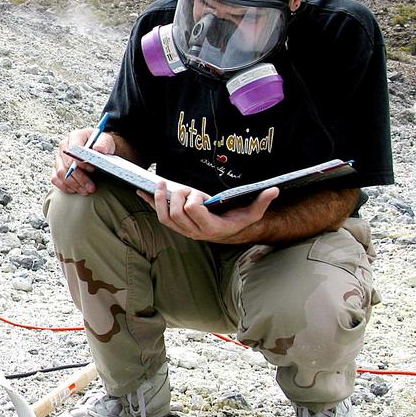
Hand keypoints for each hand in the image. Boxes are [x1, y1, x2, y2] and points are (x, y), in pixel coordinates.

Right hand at [51, 127, 116, 194]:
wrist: (98, 151)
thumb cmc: (101, 145)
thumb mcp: (107, 141)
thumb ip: (104, 143)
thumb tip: (99, 148)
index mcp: (76, 136)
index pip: (73, 149)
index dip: (81, 160)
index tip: (92, 169)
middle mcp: (65, 146)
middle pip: (66, 163)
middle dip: (79, 177)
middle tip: (91, 187)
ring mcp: (59, 158)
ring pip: (60, 173)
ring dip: (73, 184)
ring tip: (86, 191)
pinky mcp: (57, 168)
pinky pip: (55, 179)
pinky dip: (65, 186)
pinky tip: (75, 190)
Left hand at [138, 182, 278, 242]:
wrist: (229, 232)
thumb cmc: (238, 220)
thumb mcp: (252, 212)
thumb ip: (262, 201)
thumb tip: (273, 190)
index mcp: (211, 227)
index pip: (193, 212)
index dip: (192, 201)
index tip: (199, 194)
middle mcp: (195, 231)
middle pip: (176, 214)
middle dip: (177, 198)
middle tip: (184, 188)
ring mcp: (183, 230)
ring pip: (165, 217)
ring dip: (159, 199)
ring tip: (159, 184)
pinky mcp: (176, 226)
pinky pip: (159, 215)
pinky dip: (150, 203)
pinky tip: (142, 191)